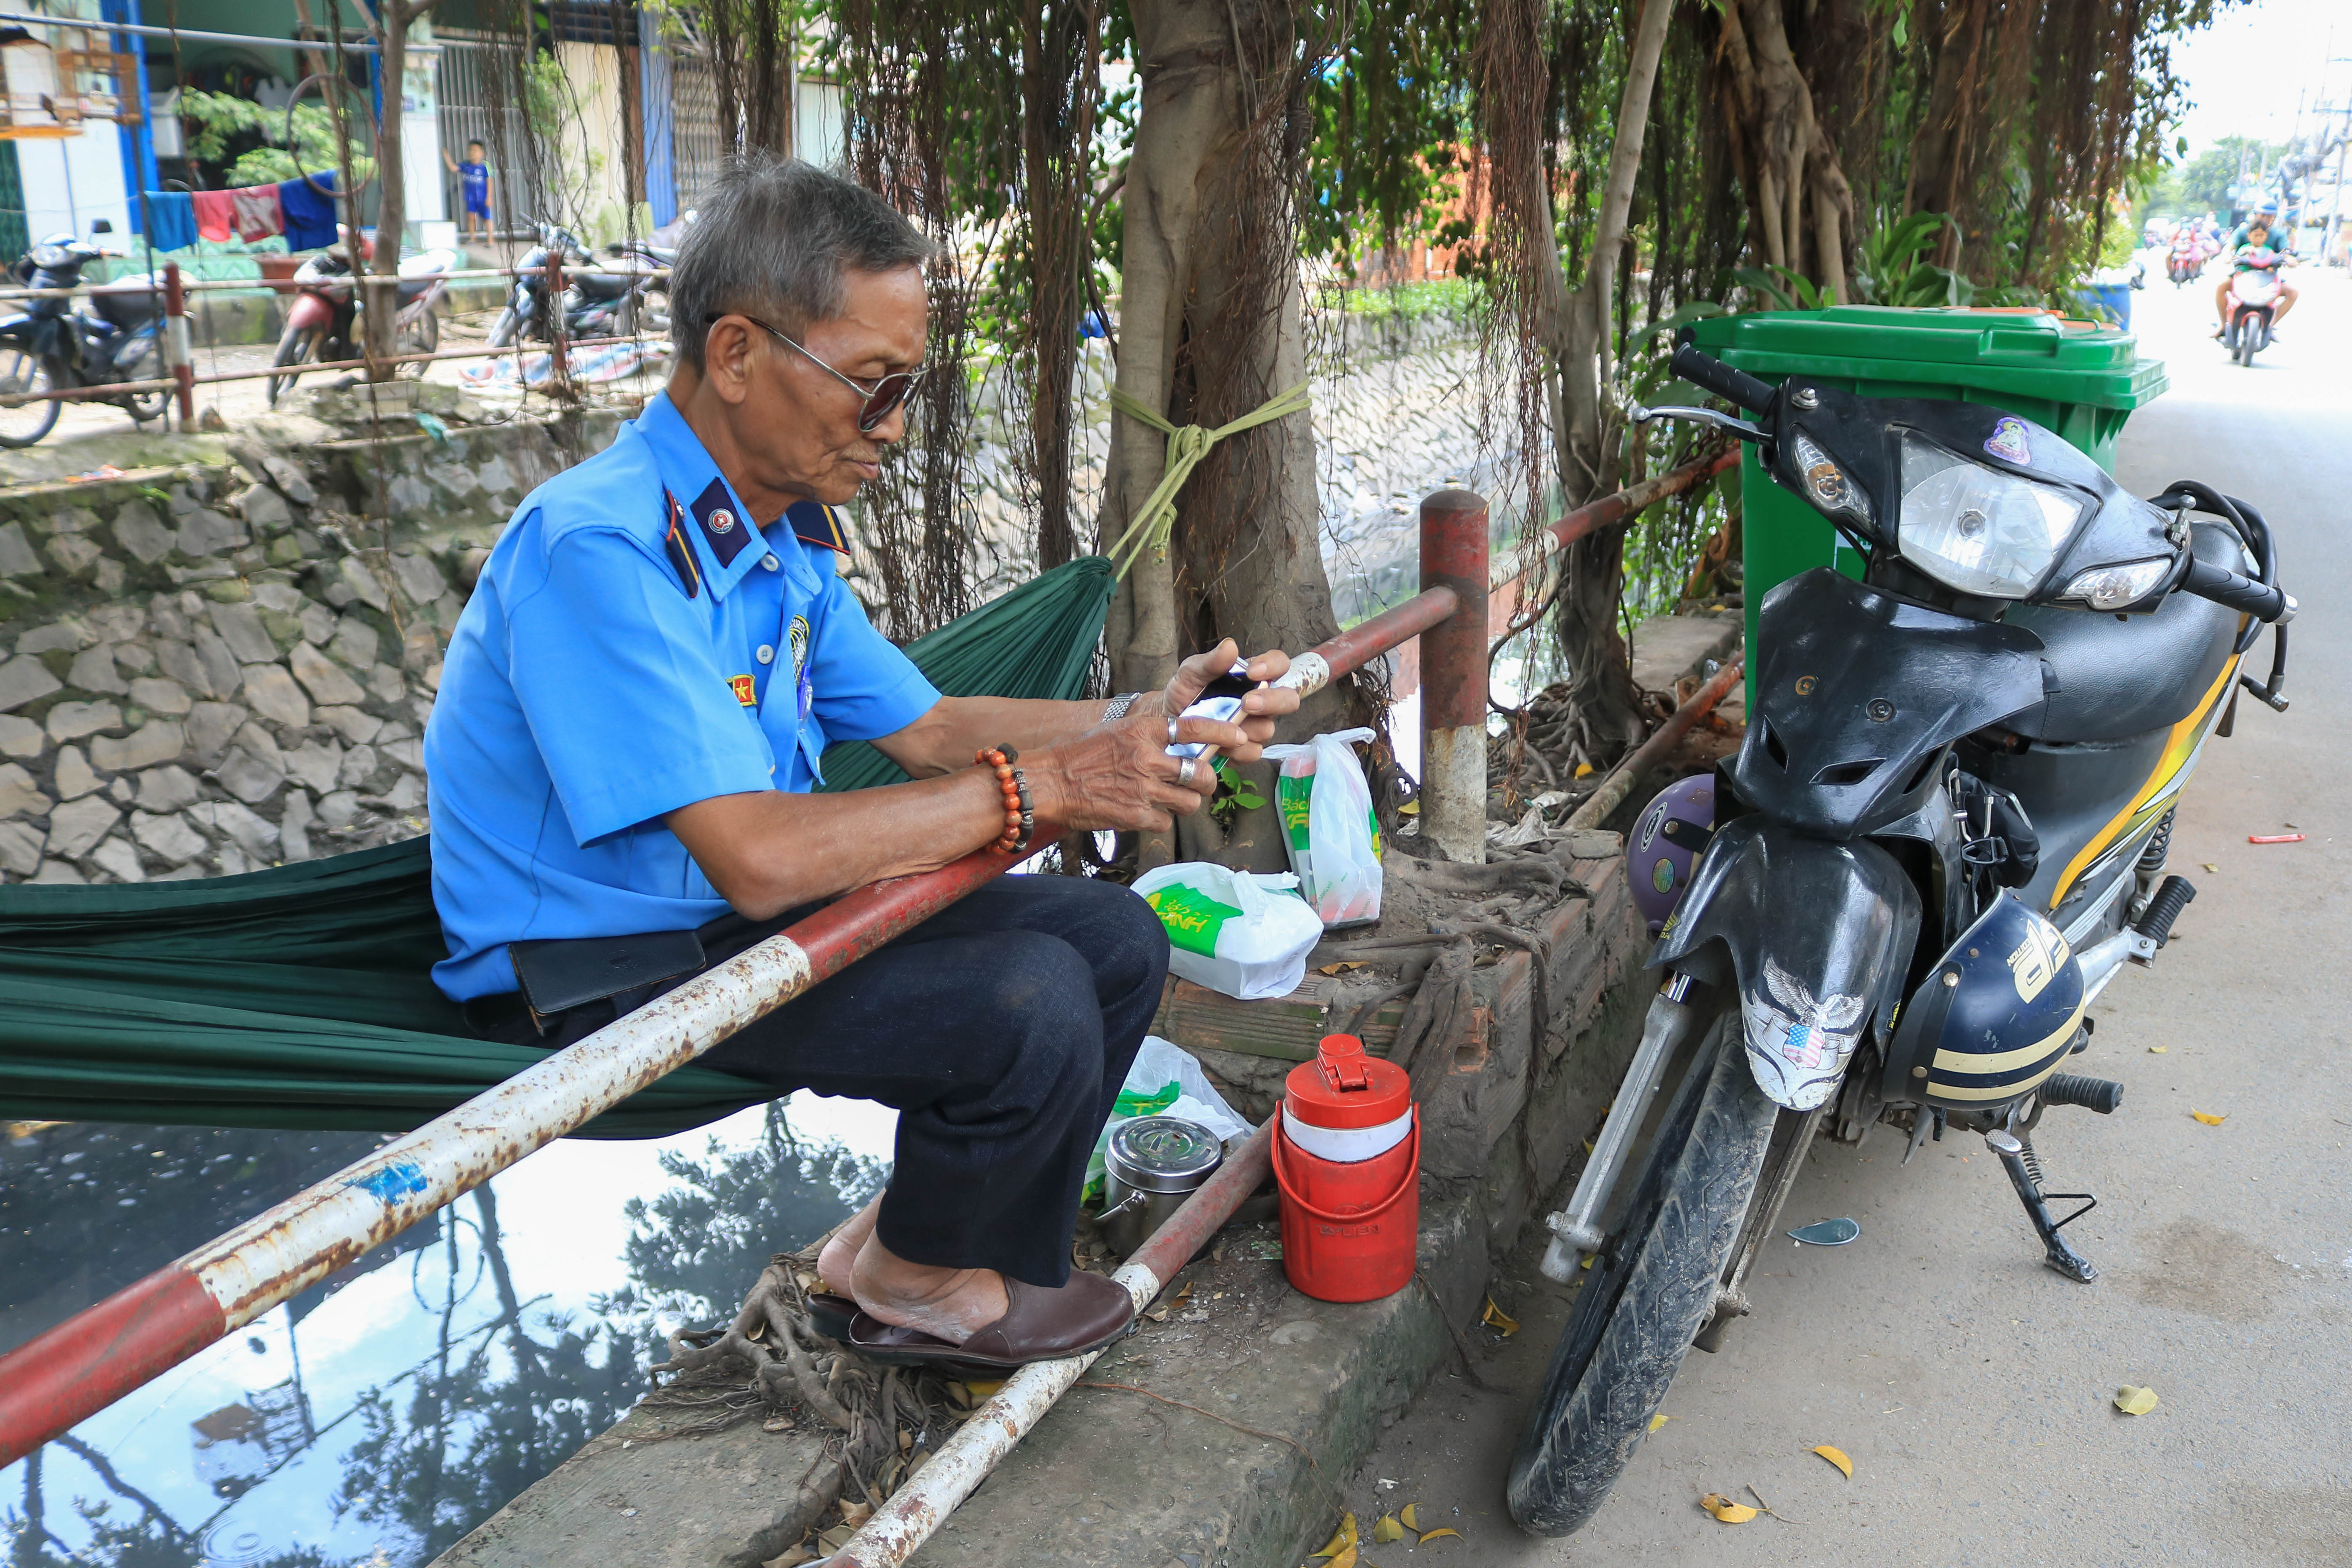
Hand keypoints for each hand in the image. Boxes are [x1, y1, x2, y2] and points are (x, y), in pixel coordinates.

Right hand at [1025, 716, 1223, 834]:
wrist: (1048, 783)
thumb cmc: (1077, 756)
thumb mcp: (1114, 732)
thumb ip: (1145, 737)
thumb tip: (1175, 743)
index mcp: (1142, 731)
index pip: (1193, 727)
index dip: (1221, 732)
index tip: (1238, 736)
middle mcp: (1147, 758)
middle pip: (1200, 772)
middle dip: (1206, 780)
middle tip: (1200, 783)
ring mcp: (1143, 789)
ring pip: (1189, 802)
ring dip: (1185, 804)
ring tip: (1171, 801)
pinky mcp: (1136, 815)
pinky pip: (1166, 822)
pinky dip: (1160, 820)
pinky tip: (1145, 814)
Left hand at [1141, 638, 1301, 762]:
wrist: (1167, 722)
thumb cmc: (1185, 692)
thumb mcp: (1192, 672)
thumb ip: (1211, 661)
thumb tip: (1230, 646)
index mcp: (1254, 676)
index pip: (1279, 664)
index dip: (1273, 666)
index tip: (1253, 672)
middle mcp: (1262, 701)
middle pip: (1288, 700)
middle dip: (1272, 702)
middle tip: (1247, 703)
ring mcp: (1256, 726)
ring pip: (1267, 729)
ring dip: (1246, 728)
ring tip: (1221, 727)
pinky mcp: (1246, 750)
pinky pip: (1252, 751)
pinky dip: (1234, 749)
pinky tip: (1218, 745)